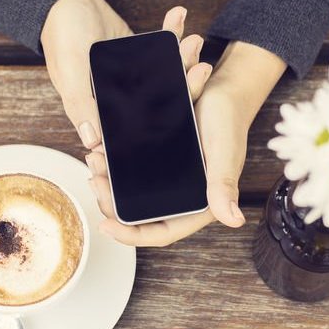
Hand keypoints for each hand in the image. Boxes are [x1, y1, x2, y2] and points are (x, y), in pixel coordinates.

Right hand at [40, 0, 210, 149]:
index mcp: (103, 111)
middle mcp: (122, 99)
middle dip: (185, 86)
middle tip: (200, 68)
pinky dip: (172, 33)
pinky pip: (163, 49)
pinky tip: (179, 16)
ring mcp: (134, 78)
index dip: (166, 123)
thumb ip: (80, 104)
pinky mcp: (141, 56)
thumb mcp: (69, 72)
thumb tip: (92, 141)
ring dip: (184, 59)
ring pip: (169, 76)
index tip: (186, 107)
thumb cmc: (61, 35)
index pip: (139, 128)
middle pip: (163, 102)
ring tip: (193, 39)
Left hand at [87, 41, 287, 245]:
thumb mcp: (225, 152)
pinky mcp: (158, 163)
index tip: (106, 226)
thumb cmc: (229, 121)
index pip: (161, 232)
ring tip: (94, 162)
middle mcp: (181, 198)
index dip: (132, 235)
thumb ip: (224, 185)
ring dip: (108, 185)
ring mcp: (168, 181)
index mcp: (200, 205)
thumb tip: (234, 221)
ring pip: (130, 195)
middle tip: (95, 181)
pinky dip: (114, 166)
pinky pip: (130, 173)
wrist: (224, 92)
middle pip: (138, 217)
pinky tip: (100, 153)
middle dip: (111, 205)